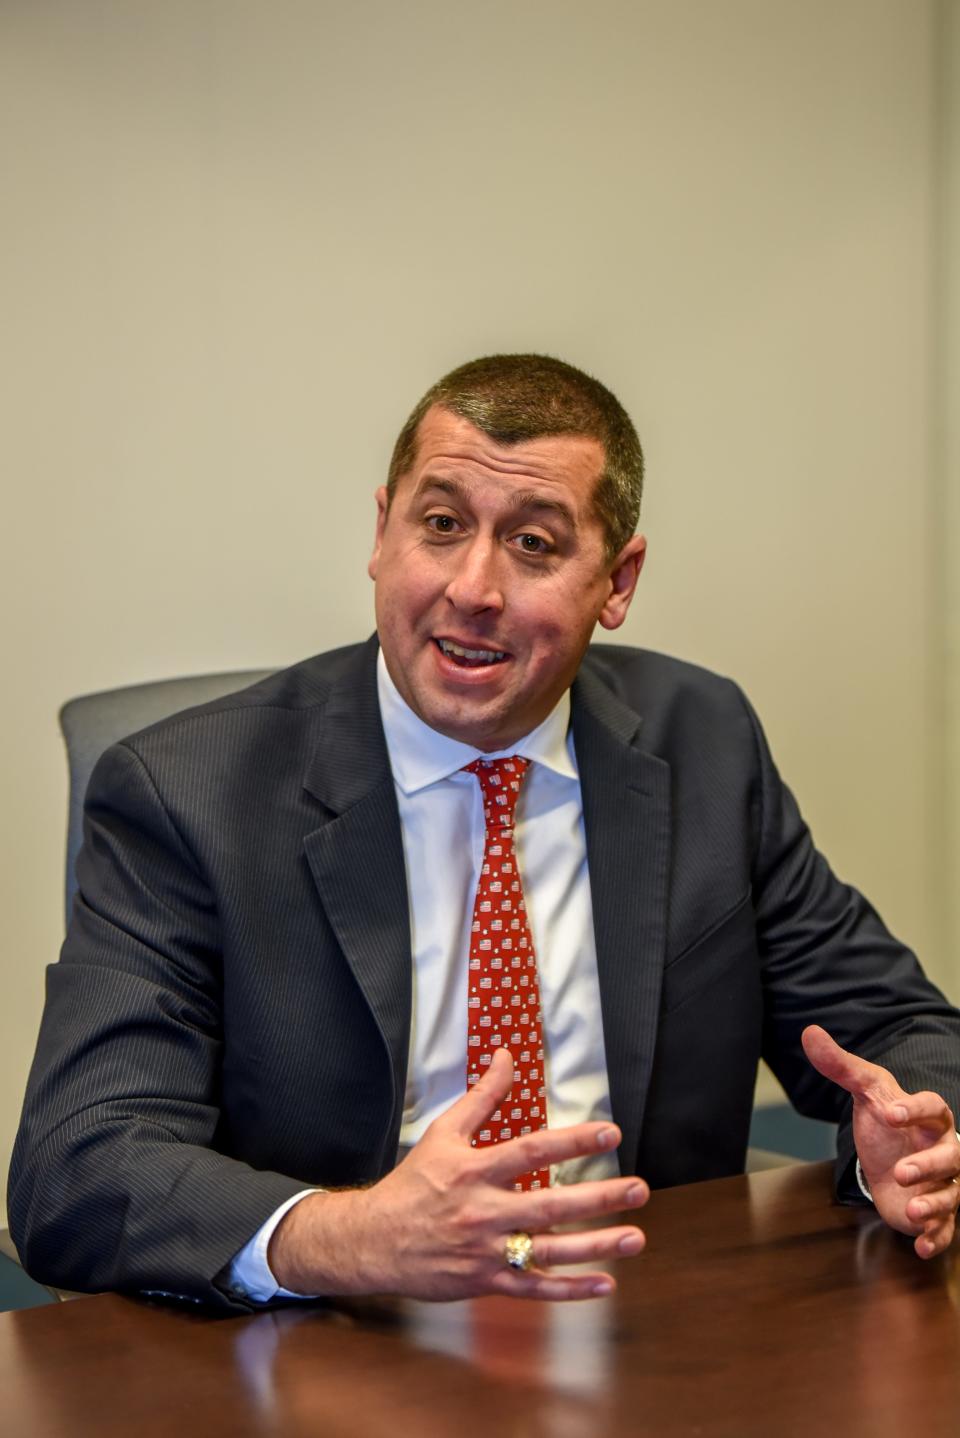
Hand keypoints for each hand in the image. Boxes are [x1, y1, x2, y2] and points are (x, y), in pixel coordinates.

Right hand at [269, 1047, 648, 1299]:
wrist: (374, 1241)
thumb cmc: (412, 1183)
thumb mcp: (443, 1134)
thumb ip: (482, 1097)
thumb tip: (507, 1056)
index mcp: (474, 1171)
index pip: (531, 1152)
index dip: (571, 1141)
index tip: (609, 1133)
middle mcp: (484, 1211)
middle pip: (550, 1205)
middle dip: (599, 1197)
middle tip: (639, 1189)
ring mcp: (487, 1251)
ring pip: (550, 1250)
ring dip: (596, 1246)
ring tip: (635, 1237)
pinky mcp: (486, 1282)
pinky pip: (535, 1288)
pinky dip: (571, 1289)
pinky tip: (606, 1282)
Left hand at [801, 1024, 959, 1257]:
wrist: (891, 1157)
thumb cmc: (885, 1123)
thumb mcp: (864, 1092)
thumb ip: (841, 1066)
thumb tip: (809, 1033)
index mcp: (929, 1117)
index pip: (933, 1107)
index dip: (915, 1109)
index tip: (890, 1112)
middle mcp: (943, 1150)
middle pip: (950, 1157)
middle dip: (929, 1165)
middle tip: (902, 1171)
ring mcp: (942, 1183)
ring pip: (952, 1195)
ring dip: (934, 1204)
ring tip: (910, 1210)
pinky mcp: (935, 1213)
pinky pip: (946, 1228)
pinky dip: (936, 1237)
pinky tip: (921, 1245)